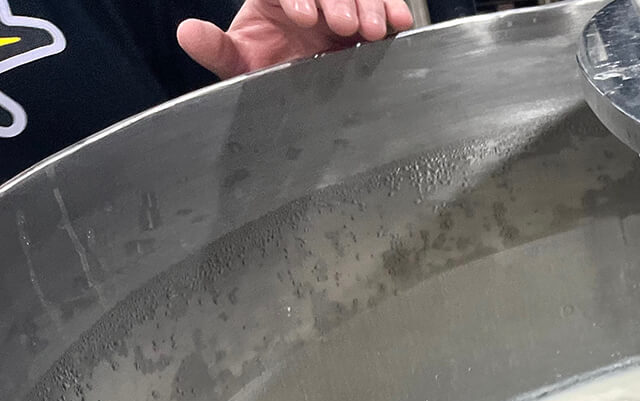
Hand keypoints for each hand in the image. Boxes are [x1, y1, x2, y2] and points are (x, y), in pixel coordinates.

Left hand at [177, 0, 415, 80]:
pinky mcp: (370, 20)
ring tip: (372, 30)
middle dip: (338, 1)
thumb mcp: (244, 64)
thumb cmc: (274, 73)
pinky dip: (394, 11)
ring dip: (369, 6)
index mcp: (277, 0)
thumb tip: (188, 33)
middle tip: (343, 25)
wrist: (307, 99)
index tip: (305, 17)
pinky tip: (399, 23)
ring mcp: (344, 7)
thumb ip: (217, 50)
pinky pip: (385, 6)